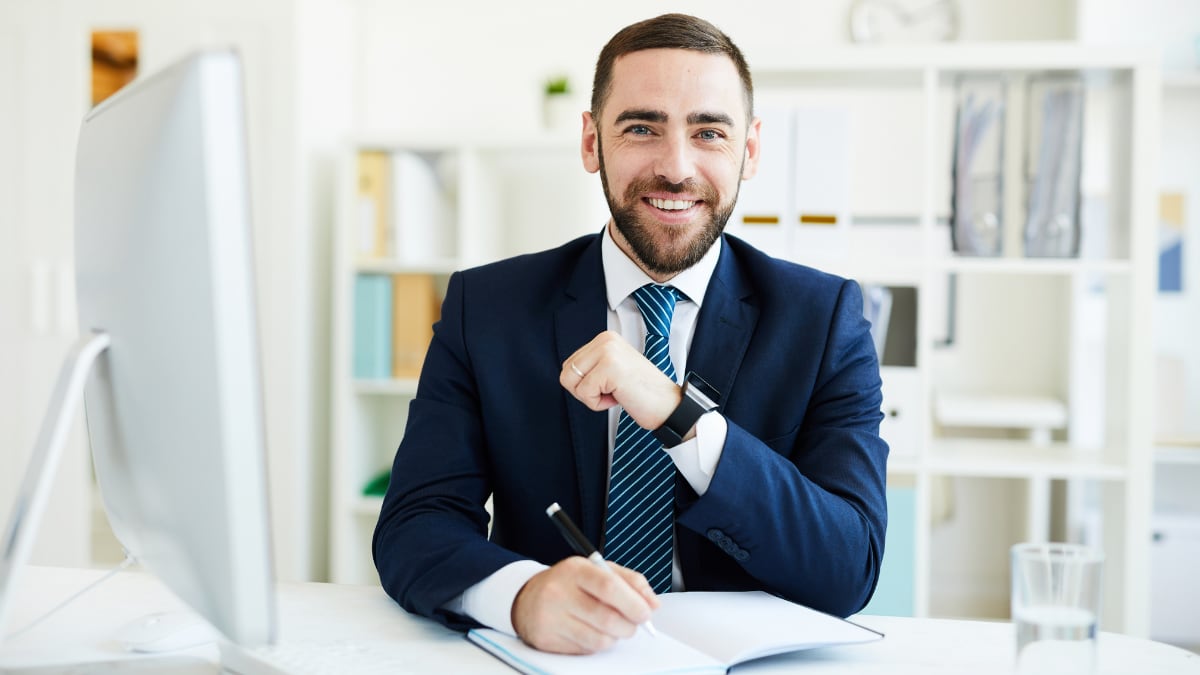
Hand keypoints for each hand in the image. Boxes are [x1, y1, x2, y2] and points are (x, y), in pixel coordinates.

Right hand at [511, 556, 659, 653]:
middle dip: (630, 625)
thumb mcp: (597, 570)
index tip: (646, 612)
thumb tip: (653, 604)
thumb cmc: (569, 584)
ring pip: (599, 639)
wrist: (527, 598)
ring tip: (612, 626)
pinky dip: (597, 644)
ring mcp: (550, 618)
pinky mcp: (547, 640)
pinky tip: (591, 631)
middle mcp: (559, 593)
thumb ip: (629, 582)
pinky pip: (586, 650)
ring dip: (615, 637)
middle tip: (634, 623)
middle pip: (607, 618)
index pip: (609, 586)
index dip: (633, 603)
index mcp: (574, 570)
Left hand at [561, 331, 681, 429]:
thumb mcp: (612, 370)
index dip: (585, 385)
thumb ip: (592, 365)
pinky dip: (599, 404)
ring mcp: (607, 351)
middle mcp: (605, 339)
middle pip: (566, 373)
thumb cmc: (641, 393)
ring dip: (591, 397)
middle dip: (585, 391)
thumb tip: (566, 372)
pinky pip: (584, 393)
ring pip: (570, 382)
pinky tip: (620, 396)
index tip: (611, 385)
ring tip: (616, 392)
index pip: (569, 365)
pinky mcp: (609, 367)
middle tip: (613, 391)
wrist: (669, 406)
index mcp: (605, 338)